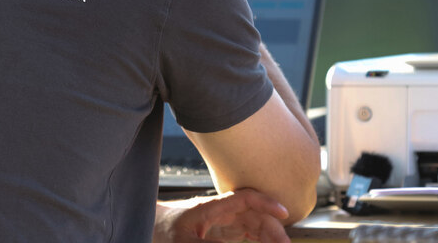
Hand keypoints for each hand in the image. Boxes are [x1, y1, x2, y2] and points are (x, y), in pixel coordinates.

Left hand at [154, 189, 291, 242]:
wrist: (154, 226)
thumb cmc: (164, 230)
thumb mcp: (182, 242)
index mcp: (212, 207)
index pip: (245, 198)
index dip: (266, 202)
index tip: (283, 213)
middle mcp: (223, 210)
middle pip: (256, 214)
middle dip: (274, 228)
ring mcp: (226, 220)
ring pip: (257, 223)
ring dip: (271, 236)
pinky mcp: (226, 230)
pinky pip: (251, 231)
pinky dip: (263, 239)